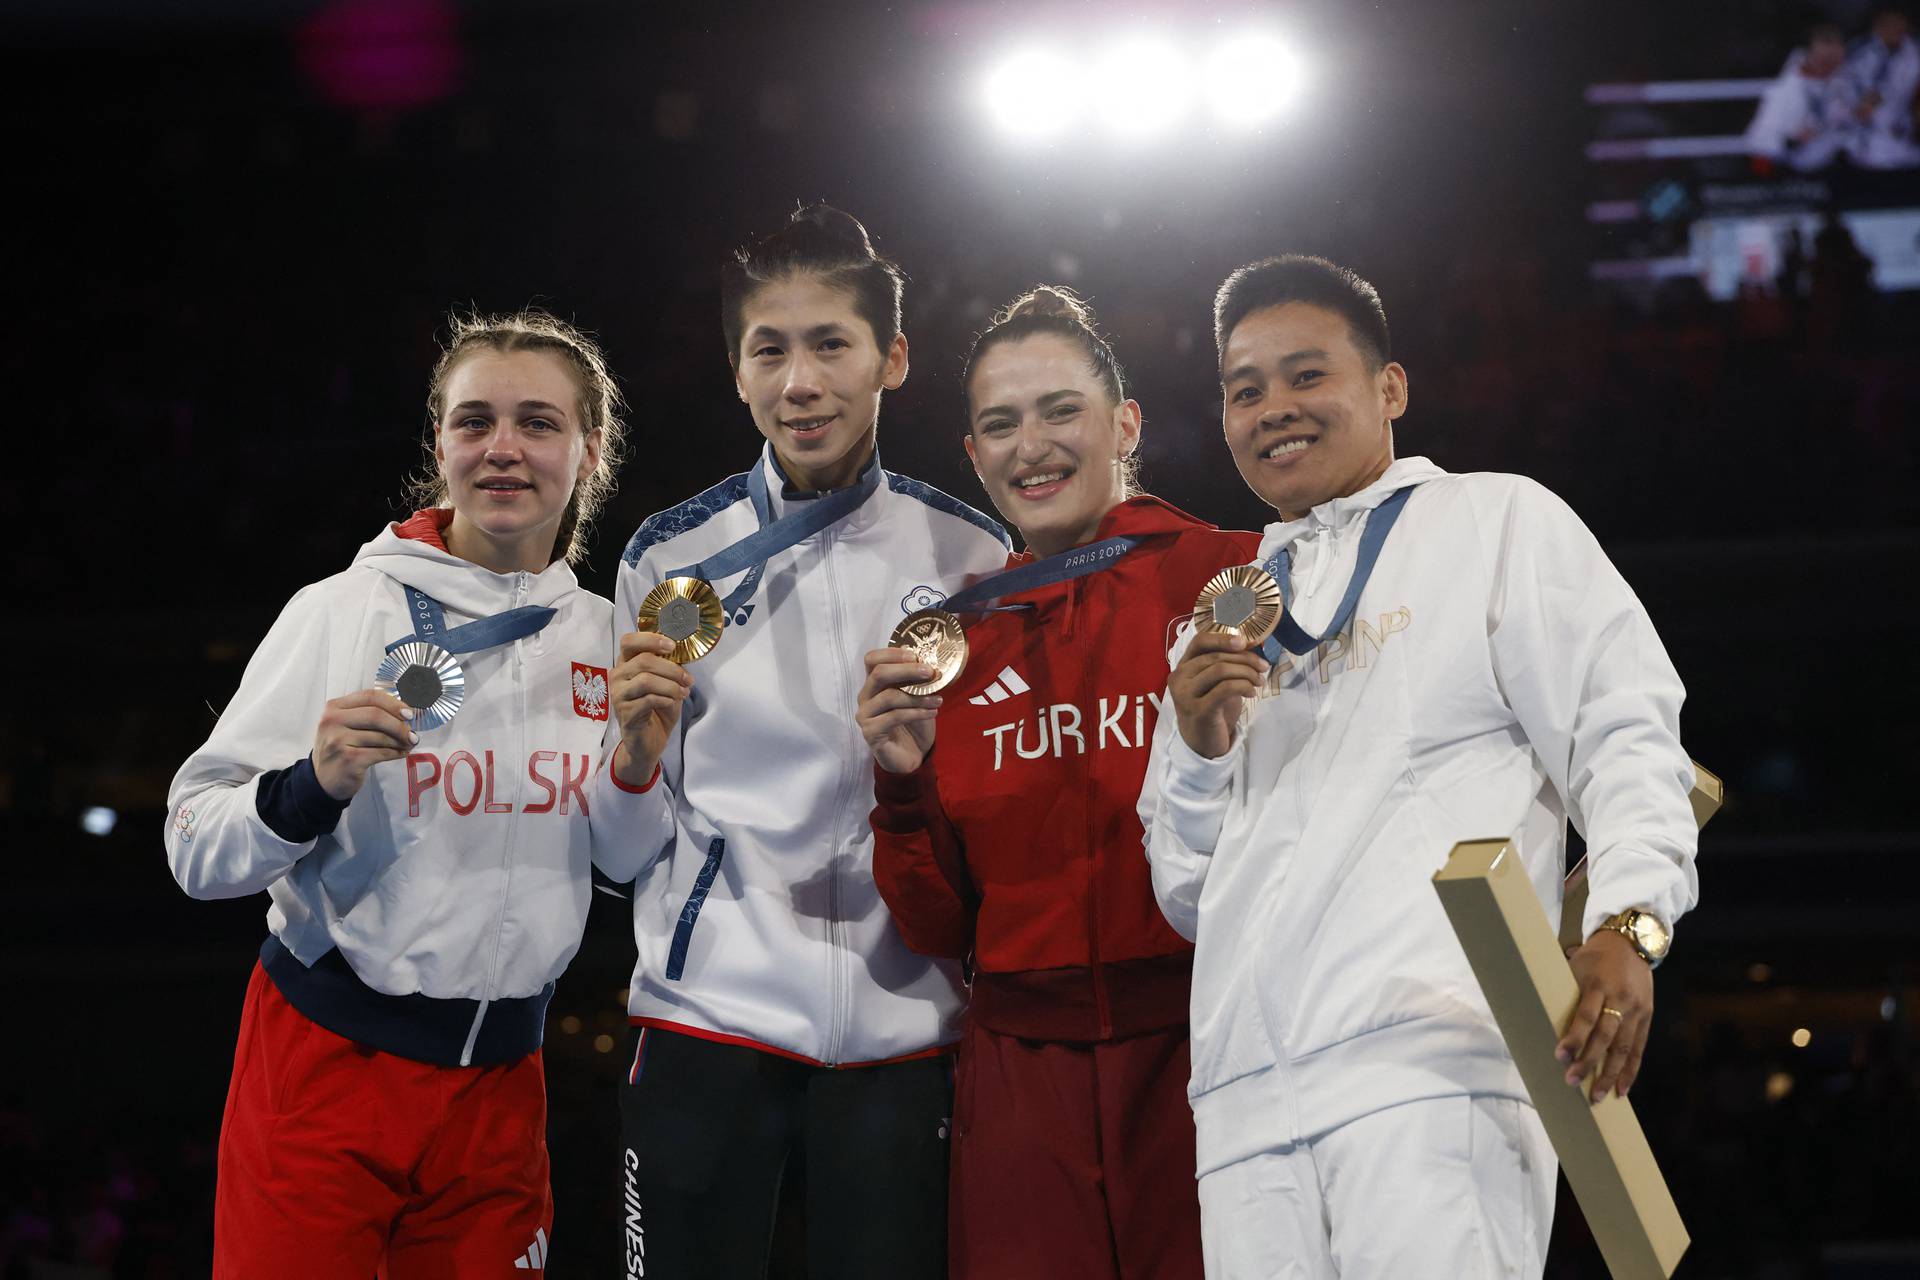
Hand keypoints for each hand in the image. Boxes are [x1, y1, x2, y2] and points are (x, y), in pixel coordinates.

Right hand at [312, 689, 415, 800]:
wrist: (323, 780)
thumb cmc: (339, 749)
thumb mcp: (344, 725)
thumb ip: (367, 714)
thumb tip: (404, 712)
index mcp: (333, 708)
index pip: (369, 696)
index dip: (393, 703)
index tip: (409, 713)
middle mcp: (332, 722)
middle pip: (376, 715)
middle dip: (399, 725)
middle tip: (412, 733)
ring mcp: (338, 741)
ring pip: (381, 736)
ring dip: (400, 741)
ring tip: (408, 744)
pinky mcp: (348, 759)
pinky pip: (381, 753)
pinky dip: (395, 753)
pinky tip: (400, 753)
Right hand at [611, 630, 692, 785]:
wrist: (648, 741)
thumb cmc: (656, 709)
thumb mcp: (666, 683)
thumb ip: (669, 666)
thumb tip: (683, 652)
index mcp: (626, 664)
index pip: (629, 641)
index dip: (650, 639)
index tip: (672, 646)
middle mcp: (617, 676)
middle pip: (643, 660)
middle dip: (672, 669)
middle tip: (688, 679)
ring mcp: (618, 695)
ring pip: (646, 680)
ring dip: (671, 685)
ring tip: (683, 693)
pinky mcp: (625, 712)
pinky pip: (648, 700)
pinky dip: (666, 699)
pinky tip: (672, 704)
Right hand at [856, 647, 942, 773]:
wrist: (912, 755)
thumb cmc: (913, 722)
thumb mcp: (918, 696)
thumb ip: (918, 681)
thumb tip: (934, 664)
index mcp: (874, 683)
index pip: (872, 659)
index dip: (892, 653)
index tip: (915, 655)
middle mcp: (865, 696)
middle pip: (878, 674)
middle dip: (907, 670)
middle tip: (930, 672)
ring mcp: (865, 715)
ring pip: (889, 696)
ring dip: (917, 696)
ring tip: (938, 699)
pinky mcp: (871, 732)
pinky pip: (894, 717)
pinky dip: (917, 713)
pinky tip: (932, 712)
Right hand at [1169, 631, 1269, 758]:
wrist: (1202, 744)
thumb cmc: (1211, 709)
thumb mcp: (1215, 683)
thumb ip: (1224, 664)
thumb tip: (1249, 646)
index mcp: (1182, 666)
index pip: (1199, 641)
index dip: (1222, 638)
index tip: (1244, 642)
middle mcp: (1179, 677)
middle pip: (1216, 656)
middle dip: (1245, 659)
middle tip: (1263, 667)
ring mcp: (1186, 694)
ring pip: (1221, 670)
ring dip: (1247, 673)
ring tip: (1259, 681)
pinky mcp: (1198, 710)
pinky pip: (1225, 688)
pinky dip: (1243, 686)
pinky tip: (1251, 692)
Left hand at [1557, 928, 1653, 1102]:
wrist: (1631, 941)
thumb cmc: (1594, 956)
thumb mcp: (1576, 966)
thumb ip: (1566, 992)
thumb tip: (1536, 1015)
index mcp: (1599, 984)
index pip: (1586, 1016)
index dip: (1574, 1038)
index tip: (1560, 1056)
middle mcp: (1620, 999)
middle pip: (1605, 1036)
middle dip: (1589, 1062)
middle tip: (1572, 1082)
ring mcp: (1637, 1010)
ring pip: (1624, 1048)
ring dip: (1610, 1074)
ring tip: (1597, 1096)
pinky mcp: (1647, 1017)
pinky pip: (1639, 1048)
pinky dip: (1630, 1070)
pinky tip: (1622, 1089)